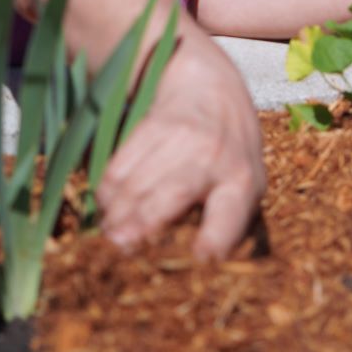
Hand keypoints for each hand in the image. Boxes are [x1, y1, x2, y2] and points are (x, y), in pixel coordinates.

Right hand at [97, 40, 265, 257]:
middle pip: (168, 198)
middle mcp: (212, 157)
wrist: (210, 85)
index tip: (199, 259)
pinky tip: (108, 206)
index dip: (214, 239)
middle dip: (140, 228)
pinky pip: (118, 168)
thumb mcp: (245, 181)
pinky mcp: (151, 126)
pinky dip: (107, 193)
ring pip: (135, 186)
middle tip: (119, 250)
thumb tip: (193, 266)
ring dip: (116, 216)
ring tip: (110, 234)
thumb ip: (225, 218)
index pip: (229, 214)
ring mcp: (180, 138)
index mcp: (242, 180)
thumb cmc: (231, 150)